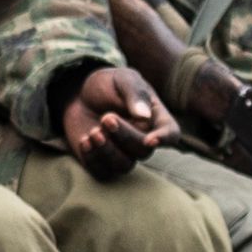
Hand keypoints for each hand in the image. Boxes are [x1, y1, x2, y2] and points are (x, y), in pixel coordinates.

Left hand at [61, 62, 174, 177]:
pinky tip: (84, 140)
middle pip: (143, 150)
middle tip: (106, 118)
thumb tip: (144, 116)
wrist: (81, 93)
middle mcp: (143, 139)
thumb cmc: (108, 85)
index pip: (170, 133)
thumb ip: (135, 94)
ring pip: (124, 165)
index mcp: (155, 118)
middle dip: (124, 136)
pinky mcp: (103, 162)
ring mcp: (124, 153)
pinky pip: (102, 172)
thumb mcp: (123, 79)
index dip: (164, 139)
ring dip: (108, 151)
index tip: (149, 140)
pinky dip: (92, 159)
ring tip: (93, 131)